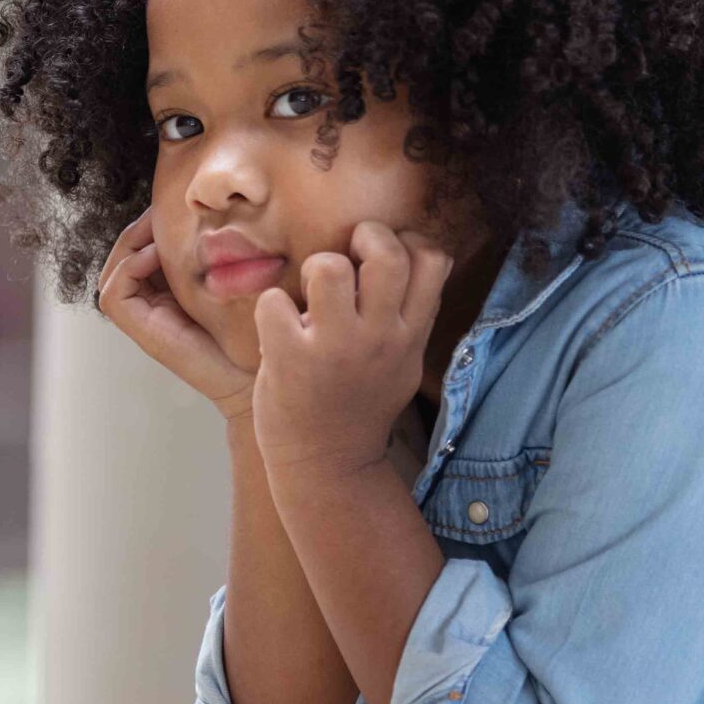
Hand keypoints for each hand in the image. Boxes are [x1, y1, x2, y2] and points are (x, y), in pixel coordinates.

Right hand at [95, 208, 255, 416]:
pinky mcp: (140, 330)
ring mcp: (143, 318)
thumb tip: (212, 216)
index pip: (143, 250)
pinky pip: (114, 293)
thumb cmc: (251, 330)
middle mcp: (150, 304)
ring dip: (129, 245)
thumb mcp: (231, 281)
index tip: (171, 207)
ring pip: (113, 272)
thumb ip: (214, 256)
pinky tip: (157, 256)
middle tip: (158, 210)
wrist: (255, 373)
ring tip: (158, 231)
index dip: (149, 227)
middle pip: (123, 257)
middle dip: (137, 230)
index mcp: (168, 292)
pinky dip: (129, 269)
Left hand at [249, 221, 453, 482]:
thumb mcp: (403, 361)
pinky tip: (278, 330)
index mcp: (410, 334)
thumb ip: (413, 314)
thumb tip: (427, 254)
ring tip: (309, 299)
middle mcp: (380, 338)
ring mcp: (335, 348)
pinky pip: (273, 301)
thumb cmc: (360, 404)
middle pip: (386, 253)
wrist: (329, 466)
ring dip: (312, 270)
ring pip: (327, 267)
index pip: (432, 259)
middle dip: (362, 237)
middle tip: (345, 259)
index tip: (379, 260)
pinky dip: (270, 308)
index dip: (406, 241)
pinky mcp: (290, 360)